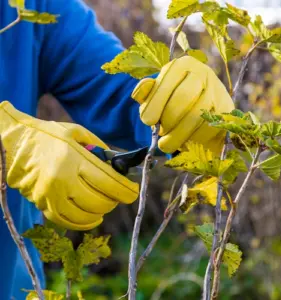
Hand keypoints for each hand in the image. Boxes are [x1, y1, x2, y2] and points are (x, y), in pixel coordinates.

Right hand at [0, 101, 138, 229]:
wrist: (18, 143)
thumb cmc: (51, 135)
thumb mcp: (78, 132)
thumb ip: (101, 148)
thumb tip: (120, 165)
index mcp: (74, 158)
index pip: (109, 182)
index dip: (126, 191)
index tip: (133, 192)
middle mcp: (62, 179)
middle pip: (100, 202)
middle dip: (115, 200)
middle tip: (118, 194)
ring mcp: (51, 195)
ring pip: (85, 216)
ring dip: (102, 212)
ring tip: (106, 203)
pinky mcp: (42, 204)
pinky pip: (67, 222)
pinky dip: (84, 223)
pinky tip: (93, 218)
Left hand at [132, 56, 234, 153]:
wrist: (202, 109)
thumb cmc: (172, 101)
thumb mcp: (156, 94)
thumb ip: (146, 94)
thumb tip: (139, 94)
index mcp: (182, 65)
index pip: (165, 84)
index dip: (154, 105)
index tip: (147, 121)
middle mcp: (202, 73)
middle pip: (182, 99)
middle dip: (167, 121)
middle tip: (161, 132)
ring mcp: (217, 92)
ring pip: (196, 117)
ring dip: (177, 135)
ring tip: (168, 142)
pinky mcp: (226, 111)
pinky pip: (208, 129)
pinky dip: (193, 140)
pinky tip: (185, 142)